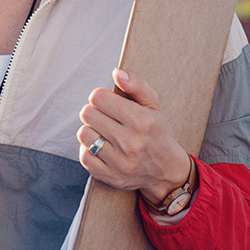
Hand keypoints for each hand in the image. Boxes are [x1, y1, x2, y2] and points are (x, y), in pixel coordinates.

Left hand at [77, 68, 189, 203]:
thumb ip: (136, 84)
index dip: (99, 96)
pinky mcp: (110, 176)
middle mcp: (130, 143)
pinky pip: (84, 156)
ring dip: (89, 130)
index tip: (106, 101)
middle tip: (103, 116)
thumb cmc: (154, 130)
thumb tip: (116, 72)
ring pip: (84, 135)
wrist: (164, 169)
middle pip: (88, 114)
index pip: (99, 97)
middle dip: (93, 111)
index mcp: (141, 121)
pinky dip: (88, 149)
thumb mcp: (152, 104)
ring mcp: (120, 162)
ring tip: (101, 130)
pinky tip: (100, 146)